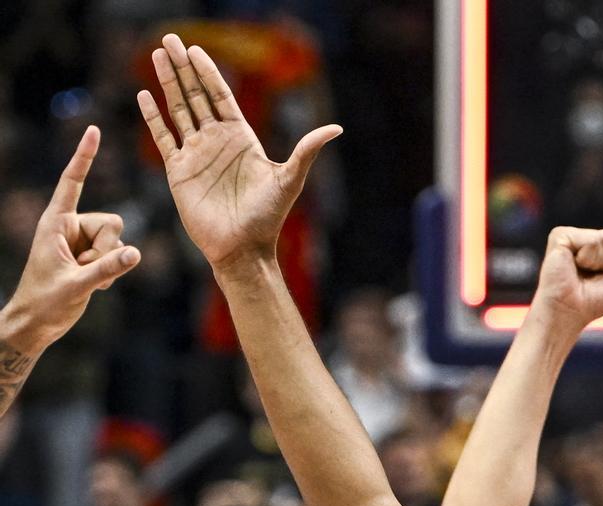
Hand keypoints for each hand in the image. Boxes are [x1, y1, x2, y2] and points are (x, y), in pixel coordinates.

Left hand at [4, 126, 140, 348]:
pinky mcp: (92, 257)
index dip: (84, 157)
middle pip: (112, 221)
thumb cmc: (44, 302)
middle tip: (87, 269)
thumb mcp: (76, 286)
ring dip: (109, 262)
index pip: (72, 182)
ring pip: (118, 239)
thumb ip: (107, 269)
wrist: (36, 323)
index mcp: (55, 223)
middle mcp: (70, 227)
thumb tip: (136, 253)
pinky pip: (119, 254)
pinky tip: (94, 286)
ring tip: (86, 280)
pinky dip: (112, 271)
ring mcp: (82, 242)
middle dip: (108, 247)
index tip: (93, 130)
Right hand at [137, 34, 340, 274]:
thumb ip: (307, 150)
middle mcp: (217, 142)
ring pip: (177, 110)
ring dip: (167, 83)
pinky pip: (164, 137)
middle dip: (183, 67)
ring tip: (156, 55)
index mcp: (242, 138)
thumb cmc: (268, 217)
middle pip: (196, 96)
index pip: (222, 97)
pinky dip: (153, 117)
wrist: (242, 248)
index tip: (196, 49)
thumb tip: (337, 128)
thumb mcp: (290, 179)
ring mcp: (196, 154)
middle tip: (170, 39)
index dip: (209, 73)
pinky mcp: (178, 171)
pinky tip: (144, 95)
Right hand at [531, 227, 602, 331]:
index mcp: (598, 246)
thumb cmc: (594, 301)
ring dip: (598, 261)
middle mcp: (584, 237)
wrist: (570, 312)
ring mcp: (571, 235)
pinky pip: (591, 240)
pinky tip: (573, 265)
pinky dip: (587, 257)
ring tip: (580, 272)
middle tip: (590, 276)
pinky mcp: (560, 236)